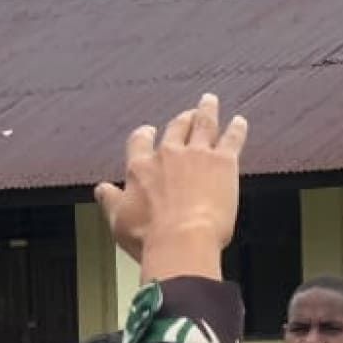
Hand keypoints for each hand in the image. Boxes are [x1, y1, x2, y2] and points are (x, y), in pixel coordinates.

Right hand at [94, 94, 245, 282]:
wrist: (181, 240)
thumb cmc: (148, 236)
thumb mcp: (118, 219)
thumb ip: (111, 200)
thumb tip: (102, 190)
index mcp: (141, 167)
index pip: (139, 142)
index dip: (145, 135)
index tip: (149, 131)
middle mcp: (168, 154)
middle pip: (175, 128)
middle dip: (182, 119)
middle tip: (187, 114)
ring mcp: (197, 155)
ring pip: (203, 124)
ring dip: (207, 111)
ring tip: (210, 101)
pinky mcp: (223, 162)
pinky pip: (231, 138)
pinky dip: (236, 129)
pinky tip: (240, 122)